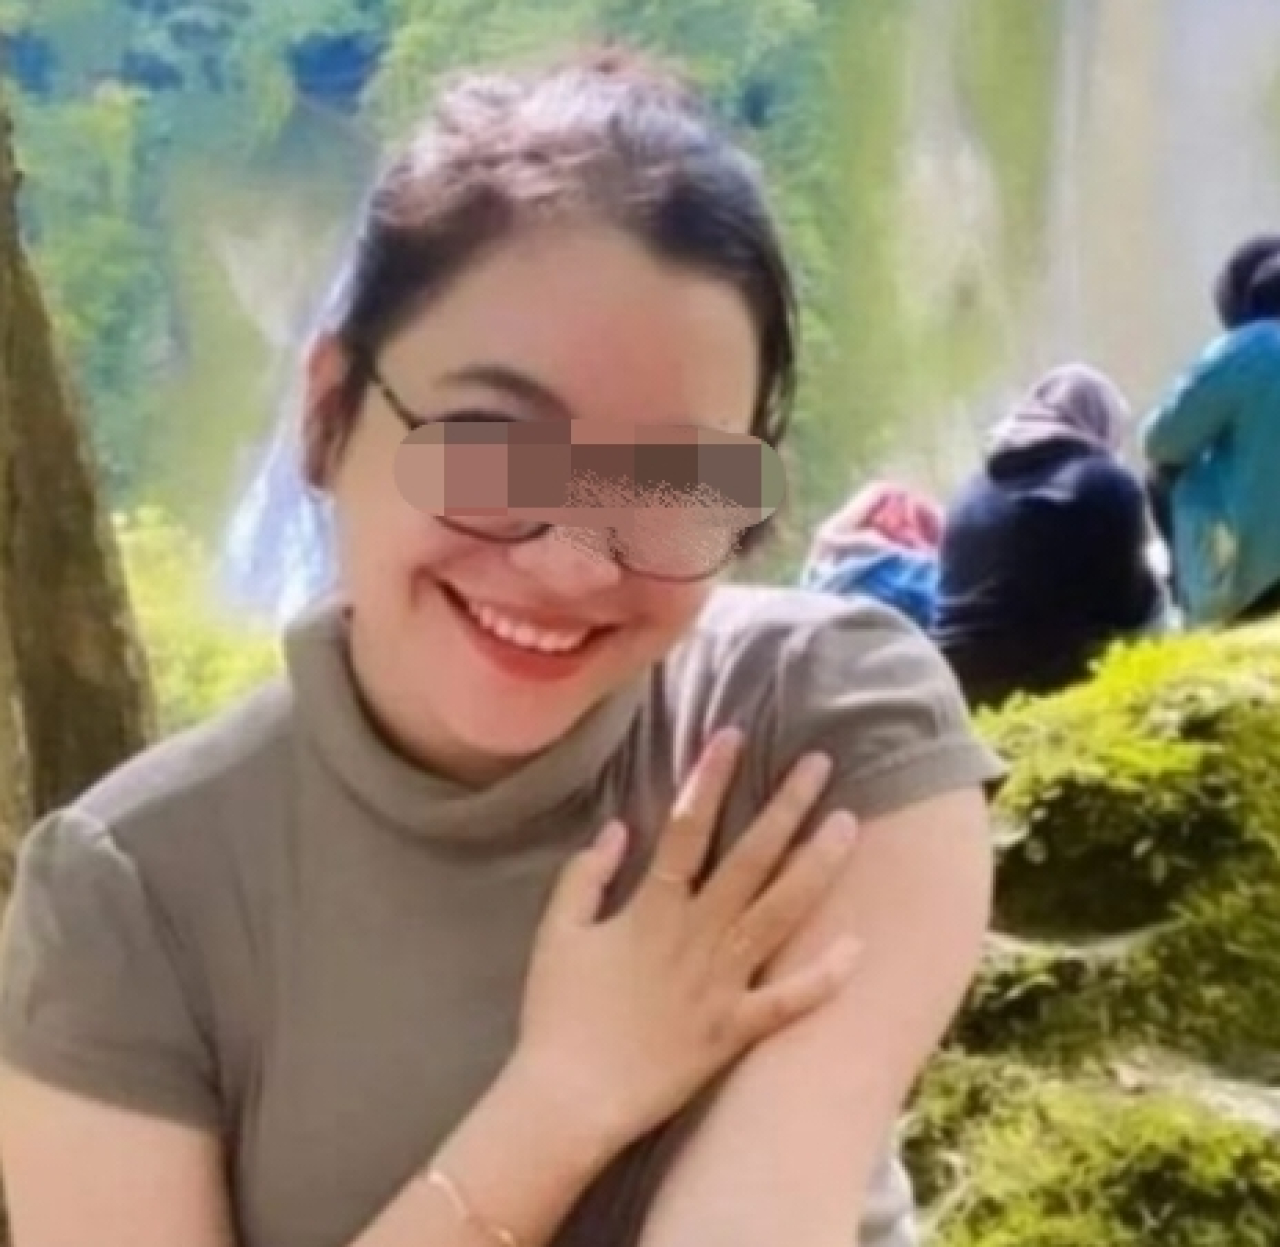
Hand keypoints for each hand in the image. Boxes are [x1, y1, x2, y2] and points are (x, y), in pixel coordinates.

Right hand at [510, 728, 862, 1152]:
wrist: (567, 1098)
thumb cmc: (558, 1012)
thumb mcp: (557, 932)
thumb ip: (585, 875)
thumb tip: (619, 827)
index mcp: (652, 909)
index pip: (688, 828)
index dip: (711, 778)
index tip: (735, 735)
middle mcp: (696, 936)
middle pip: (751, 859)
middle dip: (786, 807)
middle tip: (821, 764)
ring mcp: (721, 983)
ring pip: (779, 914)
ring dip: (816, 867)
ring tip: (848, 826)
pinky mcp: (735, 1030)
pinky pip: (787, 1002)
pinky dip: (824, 977)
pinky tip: (859, 948)